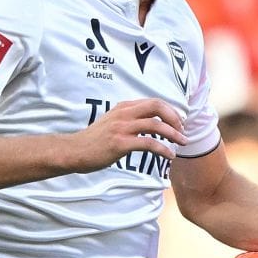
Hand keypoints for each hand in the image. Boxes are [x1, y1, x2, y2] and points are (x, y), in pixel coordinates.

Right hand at [66, 99, 186, 172]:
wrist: (74, 151)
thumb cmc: (94, 141)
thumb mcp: (111, 123)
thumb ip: (128, 119)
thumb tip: (148, 123)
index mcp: (123, 107)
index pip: (153, 102)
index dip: (170, 111)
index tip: (178, 123)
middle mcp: (124, 114)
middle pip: (157, 107)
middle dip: (175, 118)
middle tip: (183, 131)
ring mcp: (122, 127)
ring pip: (156, 125)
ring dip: (174, 134)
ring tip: (183, 143)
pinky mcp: (121, 143)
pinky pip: (149, 143)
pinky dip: (163, 149)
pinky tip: (169, 155)